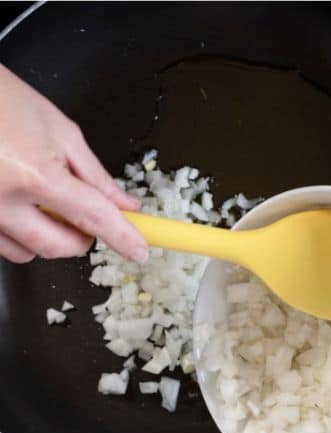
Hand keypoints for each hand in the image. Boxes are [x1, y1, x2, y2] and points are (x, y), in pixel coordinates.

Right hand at [0, 64, 147, 262]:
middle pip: (58, 247)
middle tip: (88, 220)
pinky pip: (2, 246)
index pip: (92, 216)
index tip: (138, 251)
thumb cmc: (4, 102)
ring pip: (27, 253)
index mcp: (35, 175)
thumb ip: (96, 176)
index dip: (121, 237)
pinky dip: (21, 235)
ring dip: (48, 238)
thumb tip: (125, 205)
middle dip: (82, 240)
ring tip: (45, 205)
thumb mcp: (61, 133)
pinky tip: (22, 208)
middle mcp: (1, 201)